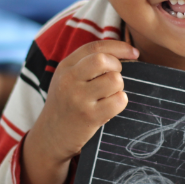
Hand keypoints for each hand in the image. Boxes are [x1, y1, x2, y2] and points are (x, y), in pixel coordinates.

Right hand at [20, 41, 138, 183]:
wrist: (50, 137)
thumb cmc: (66, 104)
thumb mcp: (68, 79)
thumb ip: (87, 63)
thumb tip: (125, 52)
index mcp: (65, 66)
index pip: (96, 46)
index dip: (119, 47)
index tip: (134, 53)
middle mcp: (69, 79)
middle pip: (104, 59)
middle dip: (117, 67)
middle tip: (114, 78)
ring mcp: (78, 98)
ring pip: (115, 80)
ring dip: (118, 88)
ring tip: (109, 96)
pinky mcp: (89, 117)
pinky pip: (119, 101)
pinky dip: (120, 102)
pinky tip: (110, 108)